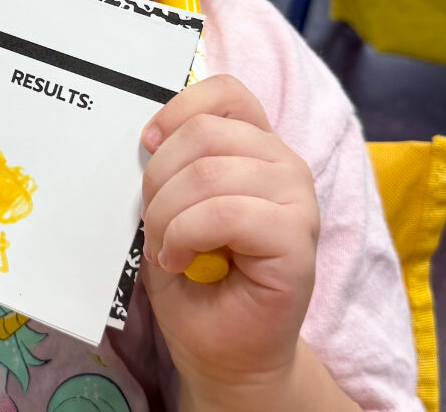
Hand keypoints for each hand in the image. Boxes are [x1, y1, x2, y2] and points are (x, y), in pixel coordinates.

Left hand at [139, 74, 319, 400]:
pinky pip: (225, 213)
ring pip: (209, 173)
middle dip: (159, 178)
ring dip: (168, 214)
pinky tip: (180, 259)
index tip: (148, 142)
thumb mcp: (173, 205)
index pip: (225, 93)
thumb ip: (173, 163)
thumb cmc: (197, 278)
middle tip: (152, 223)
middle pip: (205, 132)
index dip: (178, 108)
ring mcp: (298, 200)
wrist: (224, 352)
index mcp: (258, 146)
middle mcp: (284, 164)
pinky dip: (186, 234)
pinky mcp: (298, 240)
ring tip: (166, 247)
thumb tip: (150, 134)